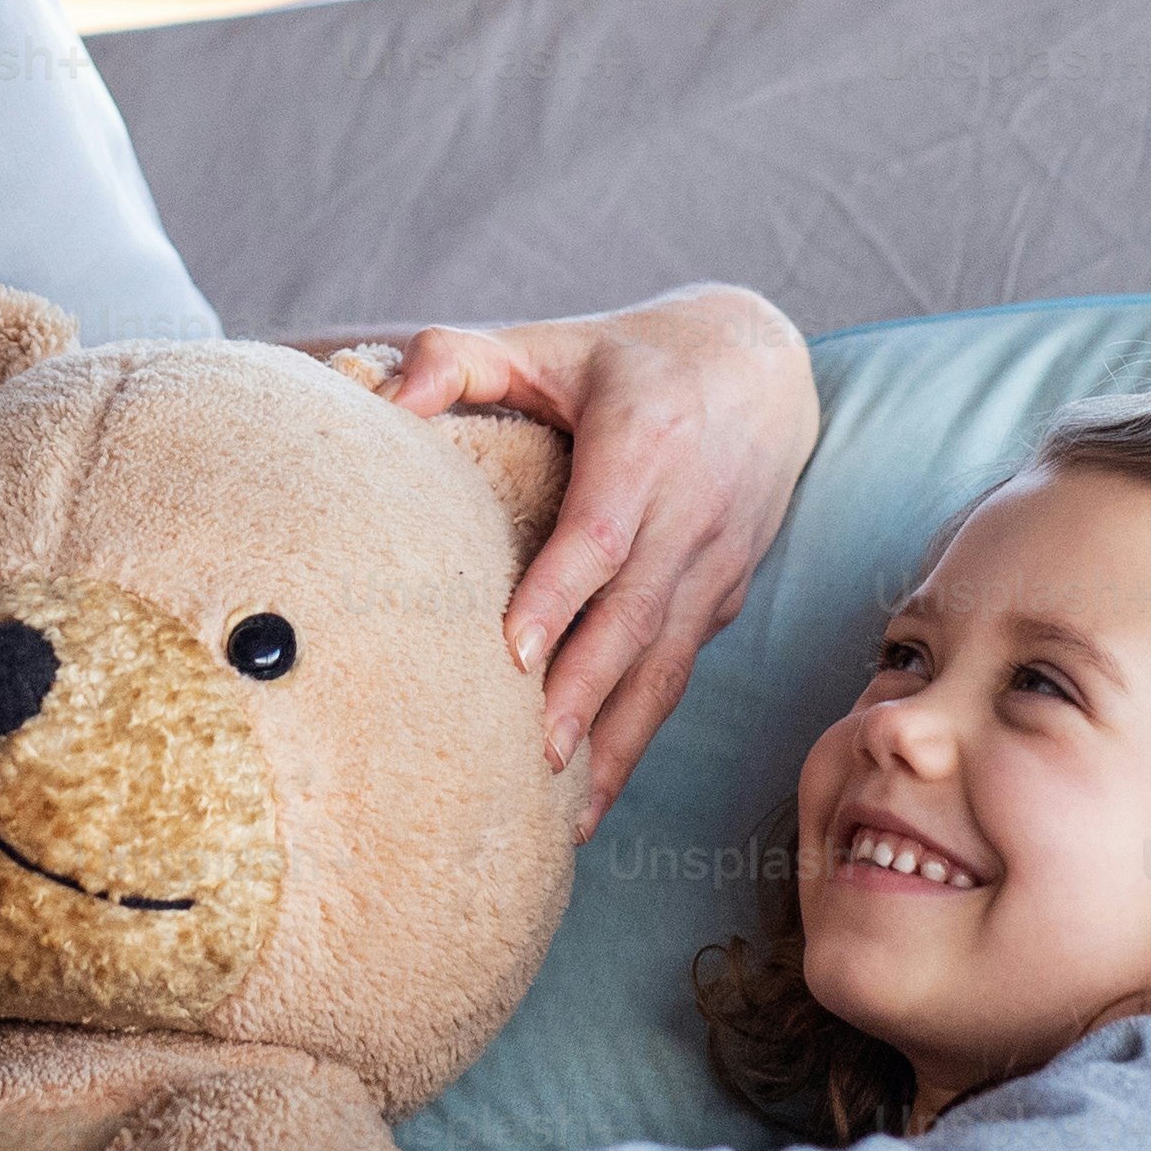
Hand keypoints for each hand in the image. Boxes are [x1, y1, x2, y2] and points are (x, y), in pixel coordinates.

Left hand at [373, 283, 817, 833]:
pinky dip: (640, 734)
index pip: (601, 531)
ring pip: (666, 664)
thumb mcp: (551, 340)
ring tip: (567, 810)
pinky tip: (597, 790)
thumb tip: (385, 401)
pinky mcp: (721, 599)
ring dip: (619, 740)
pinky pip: (679, 675)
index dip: (558, 595)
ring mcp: (715, 563)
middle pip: (634, 615)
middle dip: (584, 694)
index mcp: (644, 441)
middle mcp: (692, 510)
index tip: (511, 653)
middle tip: (530, 760)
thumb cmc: (634, 358)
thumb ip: (459, 359)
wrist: (765, 367)